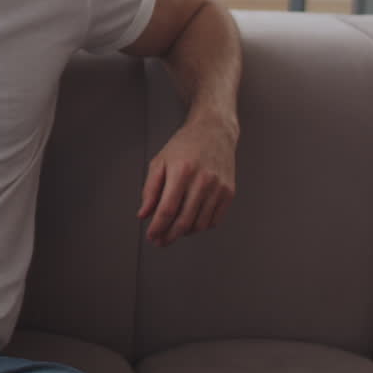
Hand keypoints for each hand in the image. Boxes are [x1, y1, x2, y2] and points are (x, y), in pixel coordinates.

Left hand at [137, 118, 236, 246]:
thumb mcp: (160, 162)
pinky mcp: (229, 192)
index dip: (158, 227)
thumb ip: (150, 189)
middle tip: (160, 241)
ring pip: (200, 224)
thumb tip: (143, 214)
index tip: (151, 235)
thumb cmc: (185, 145)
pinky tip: (191, 223)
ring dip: (184, 233)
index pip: (167, 209)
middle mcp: (202, 181)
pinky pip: (214, 220)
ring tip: (174, 231)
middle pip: (184, 221)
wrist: (214, 131)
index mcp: (182, 172)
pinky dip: (201, 226)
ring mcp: (218, 188)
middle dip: (169, 236)